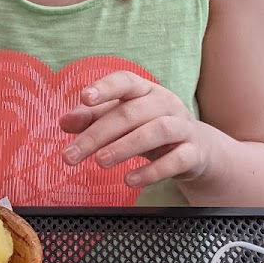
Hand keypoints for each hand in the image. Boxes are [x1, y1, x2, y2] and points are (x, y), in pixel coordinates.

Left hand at [59, 71, 209, 189]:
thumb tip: (64, 121)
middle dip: (97, 134)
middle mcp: (165, 103)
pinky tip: (130, 180)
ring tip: (100, 162)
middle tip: (71, 155)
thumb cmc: (151, 130)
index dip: (105, 88)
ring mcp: (183, 127)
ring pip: (156, 131)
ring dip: (125, 147)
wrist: (198, 151)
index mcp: (145, 91)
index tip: (84, 98)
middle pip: (130, 113)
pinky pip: (176, 160)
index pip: (125, 81)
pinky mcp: (194, 153)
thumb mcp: (123, 122)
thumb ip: (93, 119)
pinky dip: (152, 171)